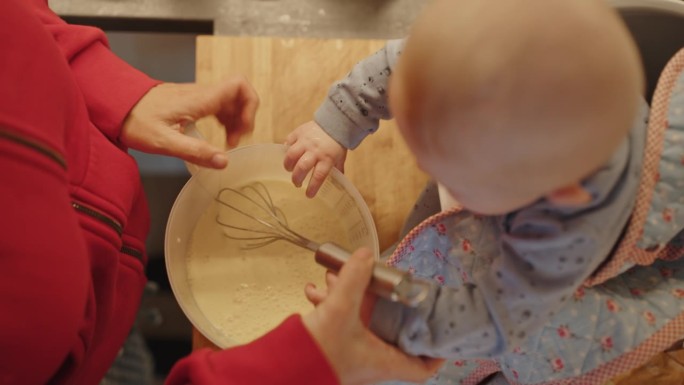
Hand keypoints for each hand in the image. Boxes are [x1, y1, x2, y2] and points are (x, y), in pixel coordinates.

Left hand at [121, 77, 258, 168]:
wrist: (113, 106)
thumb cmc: (134, 121)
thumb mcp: (163, 142)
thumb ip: (195, 151)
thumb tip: (224, 161)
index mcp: (199, 99)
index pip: (239, 86)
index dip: (250, 105)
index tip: (242, 130)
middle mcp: (201, 93)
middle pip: (239, 95)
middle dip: (244, 118)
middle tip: (235, 141)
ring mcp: (196, 95)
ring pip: (230, 100)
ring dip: (235, 120)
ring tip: (227, 142)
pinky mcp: (191, 101)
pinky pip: (218, 105)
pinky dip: (224, 119)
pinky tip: (217, 135)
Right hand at [284, 121, 346, 197]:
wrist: (335, 122)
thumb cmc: (338, 143)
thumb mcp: (340, 158)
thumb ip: (337, 170)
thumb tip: (338, 185)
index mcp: (327, 159)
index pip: (318, 176)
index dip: (312, 187)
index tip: (308, 195)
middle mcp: (315, 151)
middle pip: (302, 167)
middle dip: (296, 178)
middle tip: (297, 183)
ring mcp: (305, 141)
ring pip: (291, 155)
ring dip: (288, 165)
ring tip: (289, 169)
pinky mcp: (298, 132)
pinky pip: (288, 142)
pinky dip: (286, 149)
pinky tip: (287, 155)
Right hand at [302, 248, 443, 384]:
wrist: (279, 368)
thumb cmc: (315, 353)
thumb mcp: (339, 310)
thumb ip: (354, 280)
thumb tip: (366, 255)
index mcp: (383, 360)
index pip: (422, 368)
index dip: (435, 352)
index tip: (440, 332)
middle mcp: (370, 360)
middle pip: (392, 333)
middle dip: (386, 304)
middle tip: (384, 285)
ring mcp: (351, 355)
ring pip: (363, 323)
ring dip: (353, 297)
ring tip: (336, 276)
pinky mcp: (332, 348)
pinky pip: (340, 323)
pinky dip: (332, 303)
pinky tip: (316, 288)